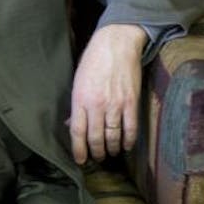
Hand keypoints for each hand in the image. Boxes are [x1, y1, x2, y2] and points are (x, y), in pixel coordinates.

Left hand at [68, 24, 145, 163]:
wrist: (116, 44)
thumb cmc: (93, 61)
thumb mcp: (77, 81)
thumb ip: (76, 105)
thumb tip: (72, 124)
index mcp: (80, 99)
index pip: (77, 132)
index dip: (78, 149)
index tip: (80, 160)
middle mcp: (97, 105)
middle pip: (95, 137)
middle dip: (96, 152)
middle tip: (97, 158)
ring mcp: (115, 104)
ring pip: (113, 136)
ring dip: (112, 148)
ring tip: (110, 153)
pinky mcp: (131, 102)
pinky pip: (131, 128)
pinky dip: (129, 140)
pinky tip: (127, 146)